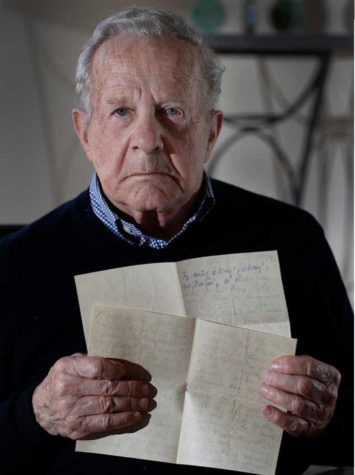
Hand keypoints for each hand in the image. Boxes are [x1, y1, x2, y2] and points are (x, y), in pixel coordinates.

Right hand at [32, 353, 154, 439]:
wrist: (41, 408)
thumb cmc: (62, 380)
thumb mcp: (70, 363)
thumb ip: (91, 362)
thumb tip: (121, 368)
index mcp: (67, 368)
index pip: (97, 367)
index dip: (116, 369)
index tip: (127, 371)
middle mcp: (67, 389)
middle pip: (107, 388)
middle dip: (131, 388)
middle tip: (146, 388)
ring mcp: (72, 411)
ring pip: (109, 406)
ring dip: (131, 404)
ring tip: (145, 401)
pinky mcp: (77, 427)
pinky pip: (105, 423)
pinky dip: (124, 419)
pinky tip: (135, 414)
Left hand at [259, 355, 340, 436]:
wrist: (319, 409)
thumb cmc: (309, 384)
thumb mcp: (307, 370)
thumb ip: (294, 364)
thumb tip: (276, 365)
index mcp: (330, 377)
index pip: (311, 368)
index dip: (290, 365)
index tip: (274, 365)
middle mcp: (328, 396)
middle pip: (303, 386)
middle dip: (281, 380)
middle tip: (267, 376)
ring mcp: (321, 414)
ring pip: (298, 404)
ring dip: (277, 395)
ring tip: (263, 389)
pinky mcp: (310, 428)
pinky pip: (294, 424)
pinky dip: (278, 417)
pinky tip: (267, 409)